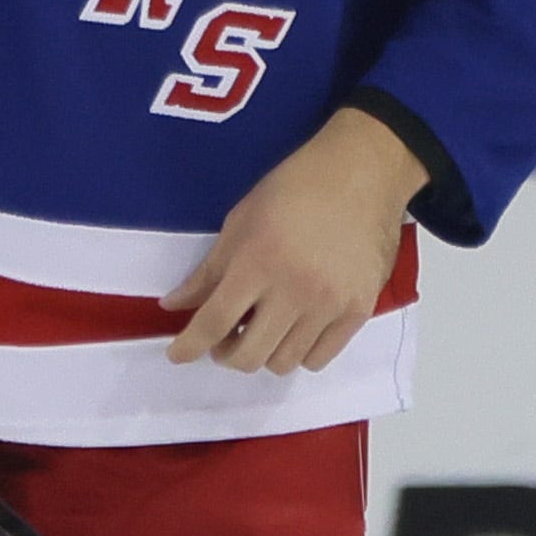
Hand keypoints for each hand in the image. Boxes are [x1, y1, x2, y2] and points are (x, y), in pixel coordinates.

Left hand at [164, 107, 426, 374]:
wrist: (362, 172)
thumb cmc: (294, 188)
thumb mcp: (240, 220)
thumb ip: (208, 271)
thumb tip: (173, 306)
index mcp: (258, 261)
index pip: (214, 321)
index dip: (189, 346)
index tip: (177, 355)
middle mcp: (294, 291)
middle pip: (249, 355)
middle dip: (225, 354)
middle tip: (225, 336)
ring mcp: (330, 305)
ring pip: (283, 363)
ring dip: (262, 353)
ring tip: (262, 329)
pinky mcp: (358, 311)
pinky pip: (319, 359)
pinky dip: (298, 353)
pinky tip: (294, 329)